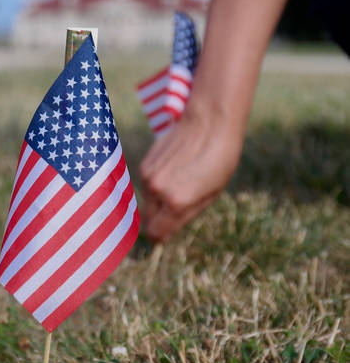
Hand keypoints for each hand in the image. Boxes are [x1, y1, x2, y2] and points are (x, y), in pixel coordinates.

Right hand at [139, 103, 243, 242]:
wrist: (209, 124)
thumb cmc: (219, 161)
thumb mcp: (210, 195)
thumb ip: (184, 216)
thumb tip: (165, 233)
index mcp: (176, 202)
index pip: (155, 233)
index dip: (160, 238)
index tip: (165, 237)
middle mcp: (156, 190)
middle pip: (147, 219)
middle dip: (157, 222)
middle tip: (172, 215)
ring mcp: (147, 176)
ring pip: (146, 202)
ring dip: (157, 202)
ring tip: (178, 187)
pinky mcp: (144, 164)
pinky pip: (145, 185)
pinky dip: (155, 186)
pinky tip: (172, 174)